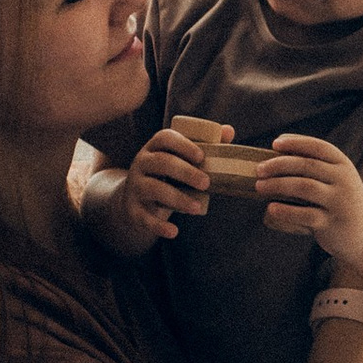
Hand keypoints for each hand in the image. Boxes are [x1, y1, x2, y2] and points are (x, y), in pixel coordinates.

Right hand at [110, 123, 213, 247]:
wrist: (134, 200)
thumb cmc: (166, 175)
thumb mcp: (179, 160)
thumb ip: (204, 145)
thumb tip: (229, 131)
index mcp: (154, 148)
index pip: (164, 137)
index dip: (183, 145)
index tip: (202, 156)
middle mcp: (141, 163)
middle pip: (161, 162)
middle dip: (185, 172)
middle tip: (207, 183)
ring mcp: (135, 186)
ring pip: (154, 189)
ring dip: (178, 198)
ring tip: (198, 208)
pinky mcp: (133, 209)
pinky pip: (144, 217)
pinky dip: (158, 225)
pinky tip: (174, 232)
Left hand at [256, 127, 362, 272]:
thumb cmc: (342, 202)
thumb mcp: (337, 180)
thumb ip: (315, 168)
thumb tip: (275, 157)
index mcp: (343, 165)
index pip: (318, 147)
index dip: (296, 143)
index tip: (275, 143)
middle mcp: (344, 180)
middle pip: (307, 166)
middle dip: (279, 165)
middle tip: (258, 169)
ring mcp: (339, 202)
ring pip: (304, 187)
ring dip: (278, 185)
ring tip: (259, 187)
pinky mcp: (332, 223)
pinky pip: (305, 214)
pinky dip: (285, 211)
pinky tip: (270, 209)